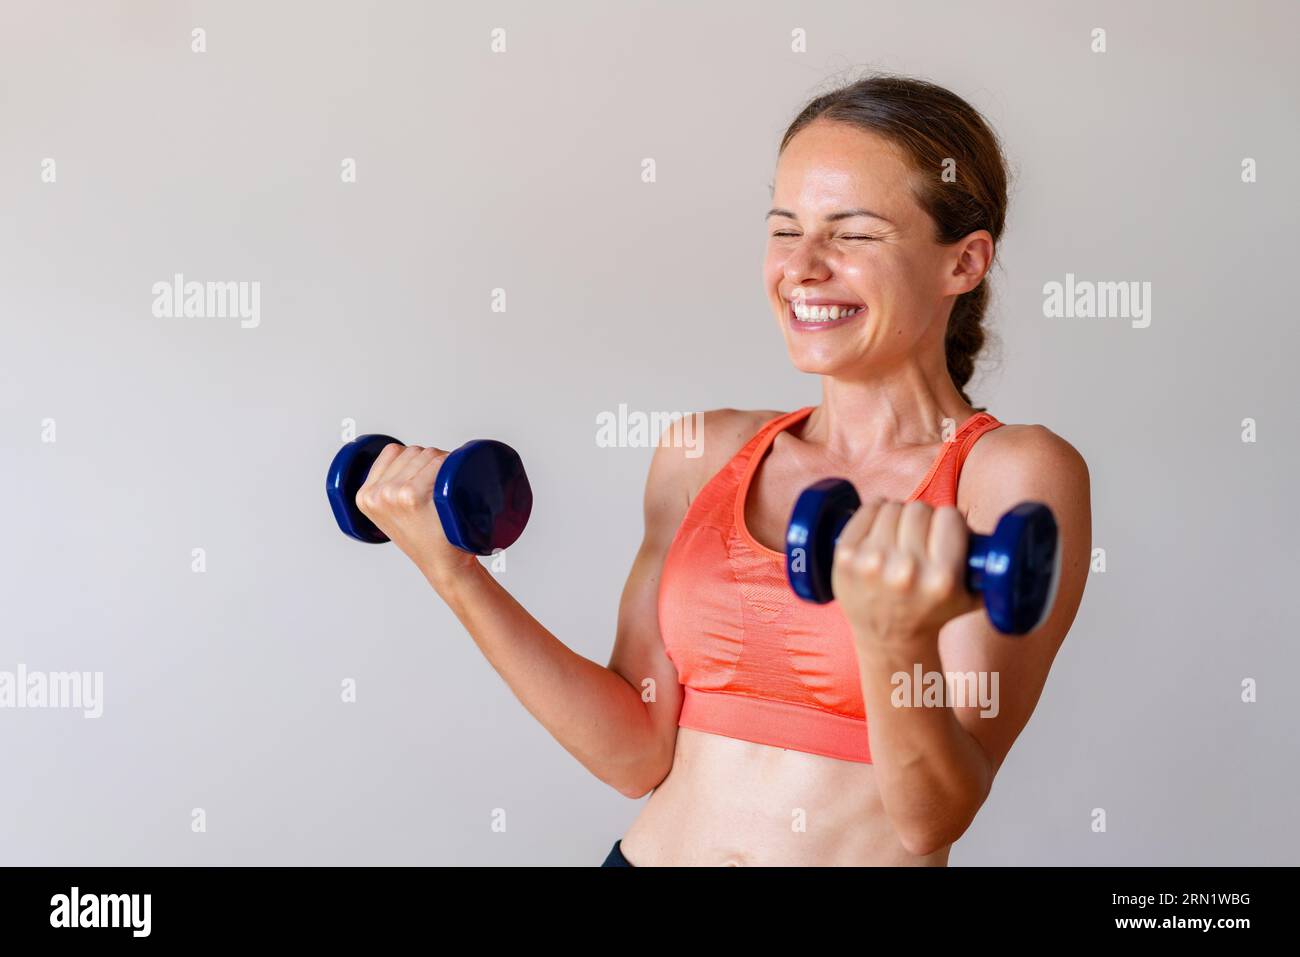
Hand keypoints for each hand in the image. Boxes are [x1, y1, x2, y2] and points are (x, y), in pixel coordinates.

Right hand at [354, 443, 480, 581]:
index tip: (425, 476)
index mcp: (365, 496)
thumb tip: (402, 456)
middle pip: (412, 451)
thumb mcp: (391, 515)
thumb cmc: (424, 539)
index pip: (392, 452)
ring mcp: (394, 493)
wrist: (443, 565)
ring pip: (427, 453)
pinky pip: (438, 463)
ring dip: (444, 462)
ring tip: (446, 487)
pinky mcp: (413, 495)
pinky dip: (450, 466)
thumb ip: (386, 487)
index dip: (414, 458)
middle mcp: (376, 494)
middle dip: (431, 461)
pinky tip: (452, 482)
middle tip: (441, 485)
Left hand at [830, 499, 980, 647]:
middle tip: (921, 534)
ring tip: (900, 533)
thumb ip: (989, 570)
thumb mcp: (971, 598)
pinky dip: (874, 510)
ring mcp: (872, 563)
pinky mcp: (845, 557)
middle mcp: (906, 570)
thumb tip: (1005, 539)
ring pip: (892, 507)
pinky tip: (880, 523)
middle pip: (919, 509)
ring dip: (899, 514)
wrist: (888, 639)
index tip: (946, 530)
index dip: (950, 521)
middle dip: (923, 518)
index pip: (950, 517)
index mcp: (941, 579)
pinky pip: (865, 510)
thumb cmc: (932, 613)